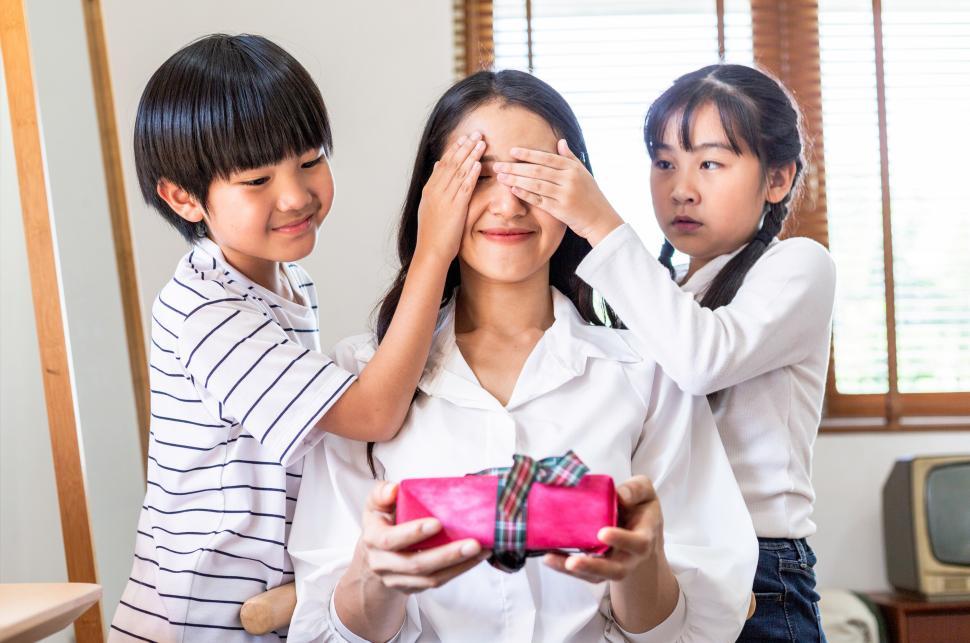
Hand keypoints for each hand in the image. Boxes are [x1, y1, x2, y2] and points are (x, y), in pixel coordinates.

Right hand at [357, 481, 486, 594]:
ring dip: (459, 565)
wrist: (375, 555)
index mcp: (373, 539)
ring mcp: (398, 579)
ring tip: (481, 550)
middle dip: (447, 555)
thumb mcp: (375, 504)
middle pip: (416, 564)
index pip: (390, 539)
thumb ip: (382, 493)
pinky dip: (459, 570)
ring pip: (430, 578)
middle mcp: (383, 563)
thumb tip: (393, 489)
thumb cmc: (381, 523)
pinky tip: (475, 558)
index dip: (413, 532)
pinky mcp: (413, 588)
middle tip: (473, 543)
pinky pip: (438, 582)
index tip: (437, 523)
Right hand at [414, 132, 485, 264]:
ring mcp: (444, 198)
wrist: (430, 252)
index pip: (444, 163)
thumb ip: (435, 185)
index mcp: (429, 189)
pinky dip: (471, 174)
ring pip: (459, 172)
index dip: (455, 148)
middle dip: (465, 146)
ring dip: (471, 155)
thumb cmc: (433, 233)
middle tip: (477, 133)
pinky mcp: (454, 208)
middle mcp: (435, 190)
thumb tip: (438, 165)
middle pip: (452, 162)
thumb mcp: (430, 205)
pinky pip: (464, 187)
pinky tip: (478, 164)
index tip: (465, 137)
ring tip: (481, 142)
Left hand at [492, 139, 623, 245]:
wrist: (600, 219)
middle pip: (537, 170)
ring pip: (535, 184)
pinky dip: (525, 194)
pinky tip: (513, 189)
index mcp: (573, 168)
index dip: (528, 154)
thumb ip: (570, 157)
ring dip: (516, 179)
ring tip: (501, 177)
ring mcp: (564, 195)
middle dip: (515, 167)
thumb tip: (560, 141)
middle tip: (498, 165)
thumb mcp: (583, 173)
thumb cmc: (590, 195)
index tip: (512, 151)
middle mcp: (569, 179)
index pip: (547, 158)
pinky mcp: (559, 209)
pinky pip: (538, 200)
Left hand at [543, 475, 664, 582]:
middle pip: (616, 570)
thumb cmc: (640, 507)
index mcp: (644, 536)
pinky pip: (583, 574)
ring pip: (596, 576)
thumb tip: (619, 495)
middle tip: (572, 562)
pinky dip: (564, 567)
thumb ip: (636, 489)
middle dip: (594, 567)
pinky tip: (549, 557)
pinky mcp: (597, 568)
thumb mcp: (645, 492)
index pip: (638, 543)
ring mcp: (613, 565)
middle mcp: (630, 556)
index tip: (602, 532)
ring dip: (574, 570)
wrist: (641, 529)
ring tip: (551, 559)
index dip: (621, 539)